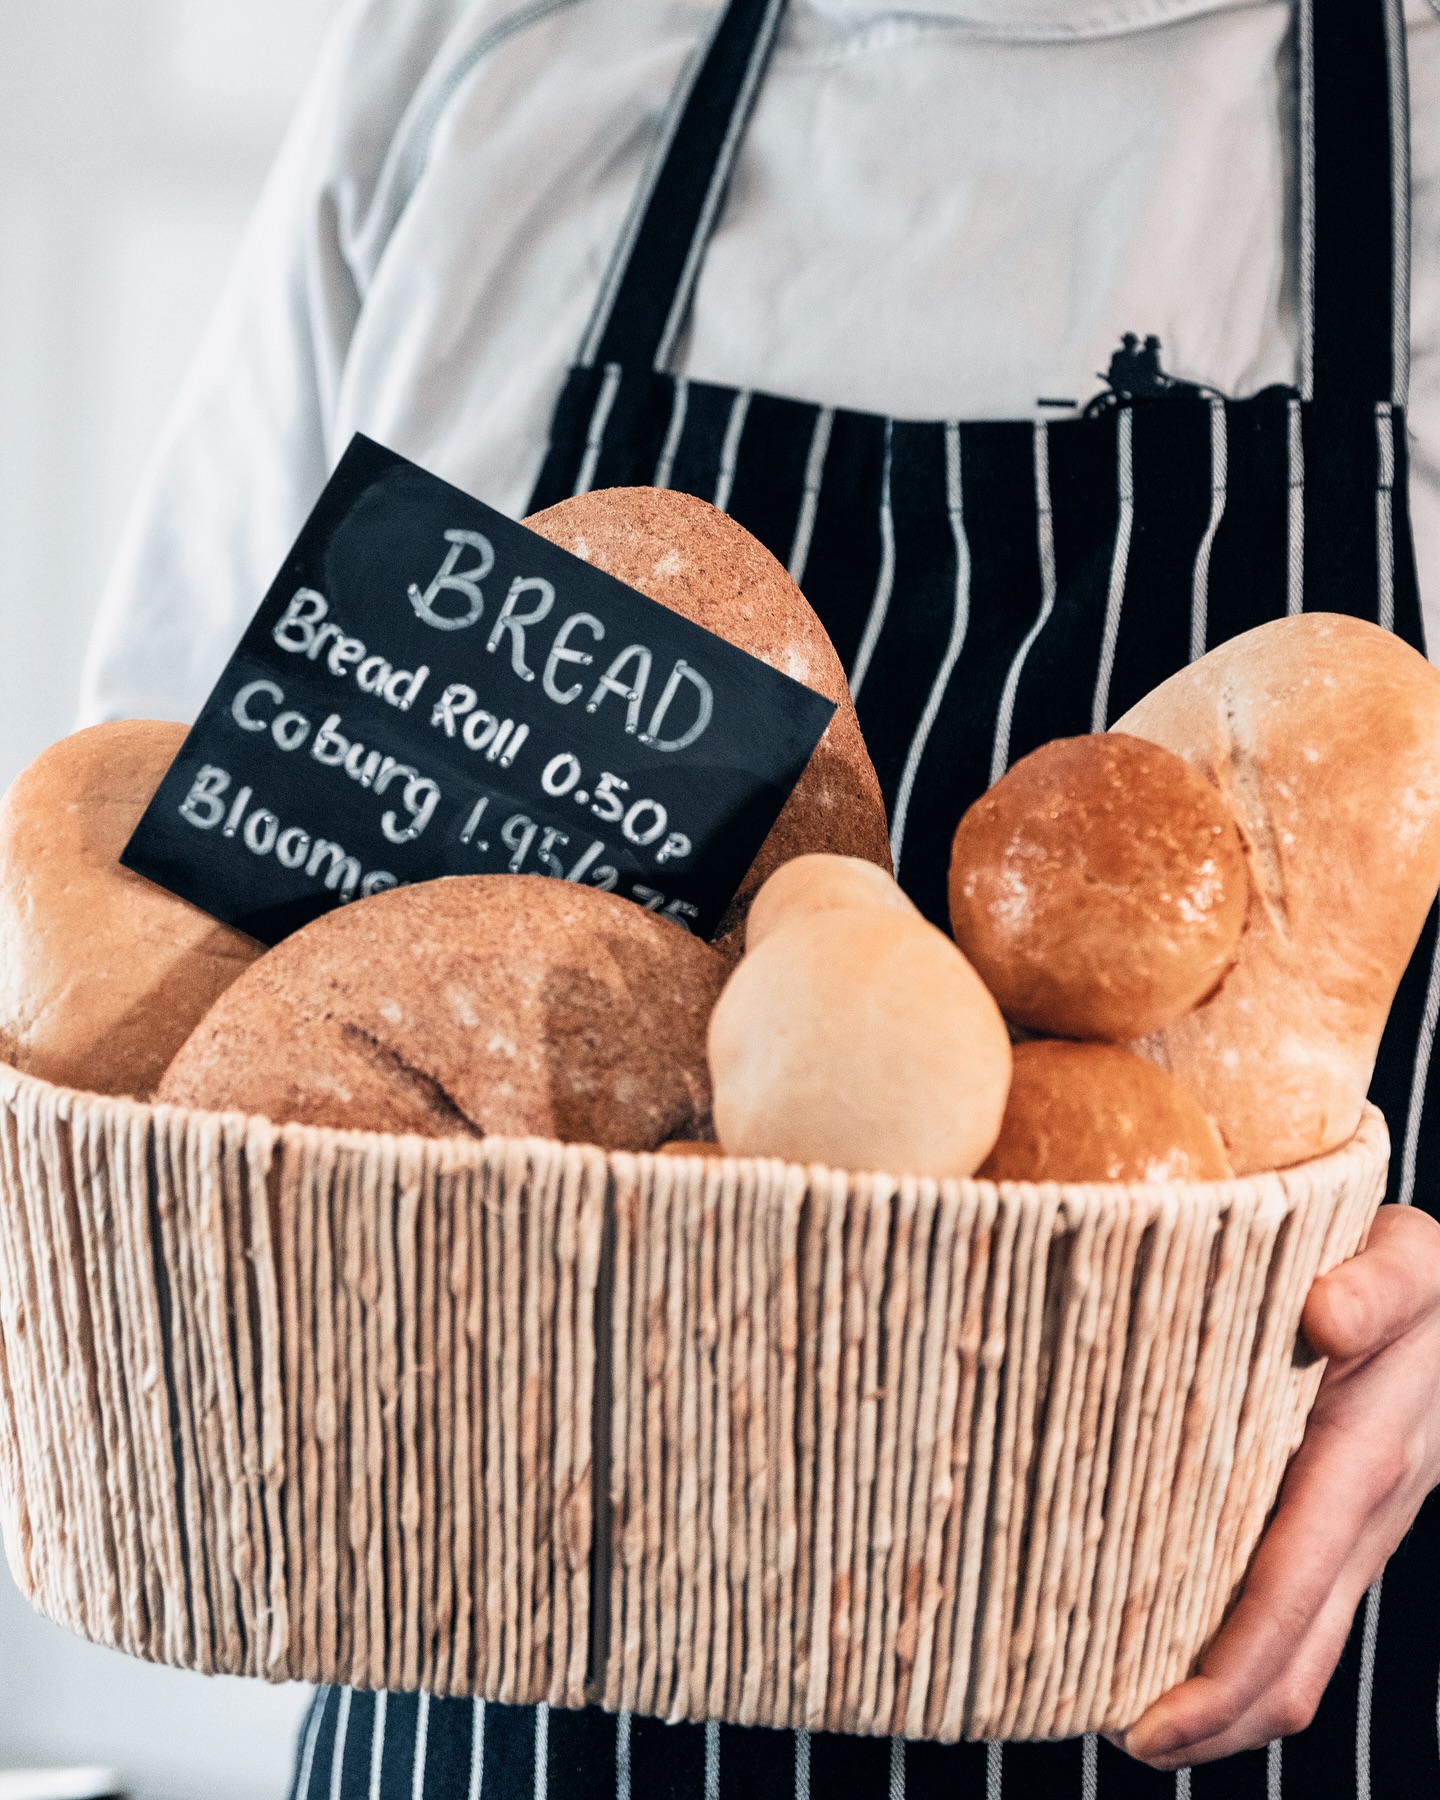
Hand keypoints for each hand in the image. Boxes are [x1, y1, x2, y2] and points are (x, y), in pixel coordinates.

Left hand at [1116, 1203, 1439, 1768]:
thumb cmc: (1408, 1272)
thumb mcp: (1407, 1258)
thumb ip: (1378, 1285)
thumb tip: (1328, 1318)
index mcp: (1365, 1460)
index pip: (1289, 1592)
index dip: (1226, 1670)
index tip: (1150, 1719)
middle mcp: (1363, 1516)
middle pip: (1292, 1658)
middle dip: (1214, 1717)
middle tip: (1118, 1738)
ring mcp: (1354, 1532)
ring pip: (1297, 1653)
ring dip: (1224, 1703)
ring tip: (1129, 1719)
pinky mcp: (1337, 1525)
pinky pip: (1294, 1613)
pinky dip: (1237, 1652)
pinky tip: (1167, 1642)